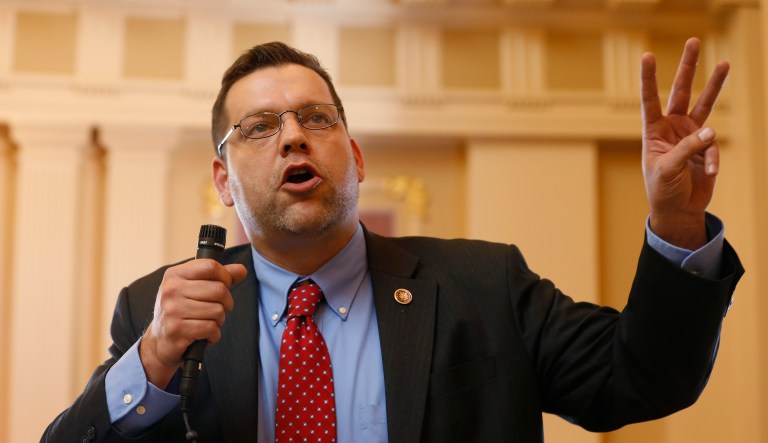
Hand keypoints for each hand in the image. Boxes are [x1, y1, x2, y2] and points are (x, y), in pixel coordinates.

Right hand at [139, 260, 247, 387]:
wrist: (161, 342)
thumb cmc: (182, 312)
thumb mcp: (195, 289)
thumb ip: (219, 278)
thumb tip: (241, 270)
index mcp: (175, 274)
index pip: (210, 266)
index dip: (225, 277)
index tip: (224, 286)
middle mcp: (171, 289)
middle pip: (219, 289)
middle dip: (226, 303)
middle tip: (217, 310)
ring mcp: (172, 309)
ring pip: (218, 311)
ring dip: (219, 321)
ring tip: (206, 323)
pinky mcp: (177, 329)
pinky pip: (211, 328)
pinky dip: (213, 335)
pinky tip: (204, 335)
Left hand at [641, 37, 729, 248]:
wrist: (678, 210)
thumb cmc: (662, 190)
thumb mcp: (668, 170)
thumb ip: (688, 149)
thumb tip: (711, 131)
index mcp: (654, 131)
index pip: (650, 100)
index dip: (649, 78)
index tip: (647, 56)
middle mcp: (672, 127)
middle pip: (681, 91)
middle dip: (688, 67)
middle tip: (693, 41)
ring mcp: (691, 134)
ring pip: (705, 104)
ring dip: (714, 84)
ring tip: (724, 62)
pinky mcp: (707, 147)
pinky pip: (714, 147)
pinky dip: (713, 160)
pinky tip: (709, 174)